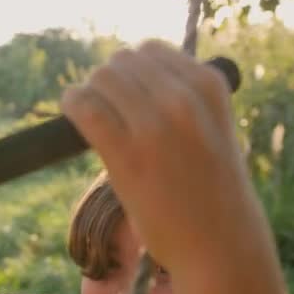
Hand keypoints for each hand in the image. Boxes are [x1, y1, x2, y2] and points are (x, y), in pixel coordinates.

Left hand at [61, 40, 277, 272]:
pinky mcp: (126, 154)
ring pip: (101, 78)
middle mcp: (183, 98)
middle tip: (107, 106)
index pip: (150, 49)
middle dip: (109, 80)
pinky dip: (72, 103)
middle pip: (121, 61)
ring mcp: (154, 126)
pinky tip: (72, 113)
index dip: (131, 69)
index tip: (125, 91)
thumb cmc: (213, 188)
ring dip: (90, 91)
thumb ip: (183, 97)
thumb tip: (133, 72)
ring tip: (92, 114)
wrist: (221, 244)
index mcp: (209, 85)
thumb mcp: (213, 127)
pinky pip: (84, 107)